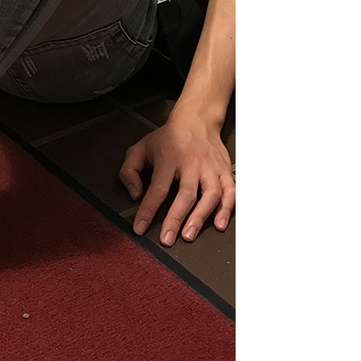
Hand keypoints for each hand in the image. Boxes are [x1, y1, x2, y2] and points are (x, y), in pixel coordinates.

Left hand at [119, 109, 234, 245]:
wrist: (196, 120)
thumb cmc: (167, 138)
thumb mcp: (139, 149)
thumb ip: (129, 171)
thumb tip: (136, 195)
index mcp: (169, 158)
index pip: (157, 189)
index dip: (148, 210)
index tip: (140, 228)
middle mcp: (192, 164)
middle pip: (186, 195)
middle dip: (175, 219)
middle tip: (167, 239)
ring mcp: (211, 168)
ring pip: (210, 195)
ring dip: (201, 217)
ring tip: (189, 235)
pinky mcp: (224, 171)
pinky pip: (230, 192)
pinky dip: (227, 209)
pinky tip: (219, 224)